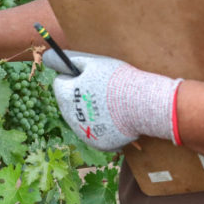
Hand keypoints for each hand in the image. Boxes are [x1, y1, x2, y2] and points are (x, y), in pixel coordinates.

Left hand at [43, 50, 182, 151]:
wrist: (143, 105)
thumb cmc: (119, 81)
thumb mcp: (95, 63)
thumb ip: (75, 62)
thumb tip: (61, 60)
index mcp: (65, 95)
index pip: (60, 83)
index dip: (74, 77)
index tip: (86, 76)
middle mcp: (69, 116)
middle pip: (69, 103)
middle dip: (80, 96)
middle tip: (101, 91)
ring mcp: (83, 132)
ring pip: (82, 119)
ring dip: (91, 113)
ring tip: (111, 106)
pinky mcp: (97, 143)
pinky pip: (96, 133)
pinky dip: (104, 127)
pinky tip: (116, 120)